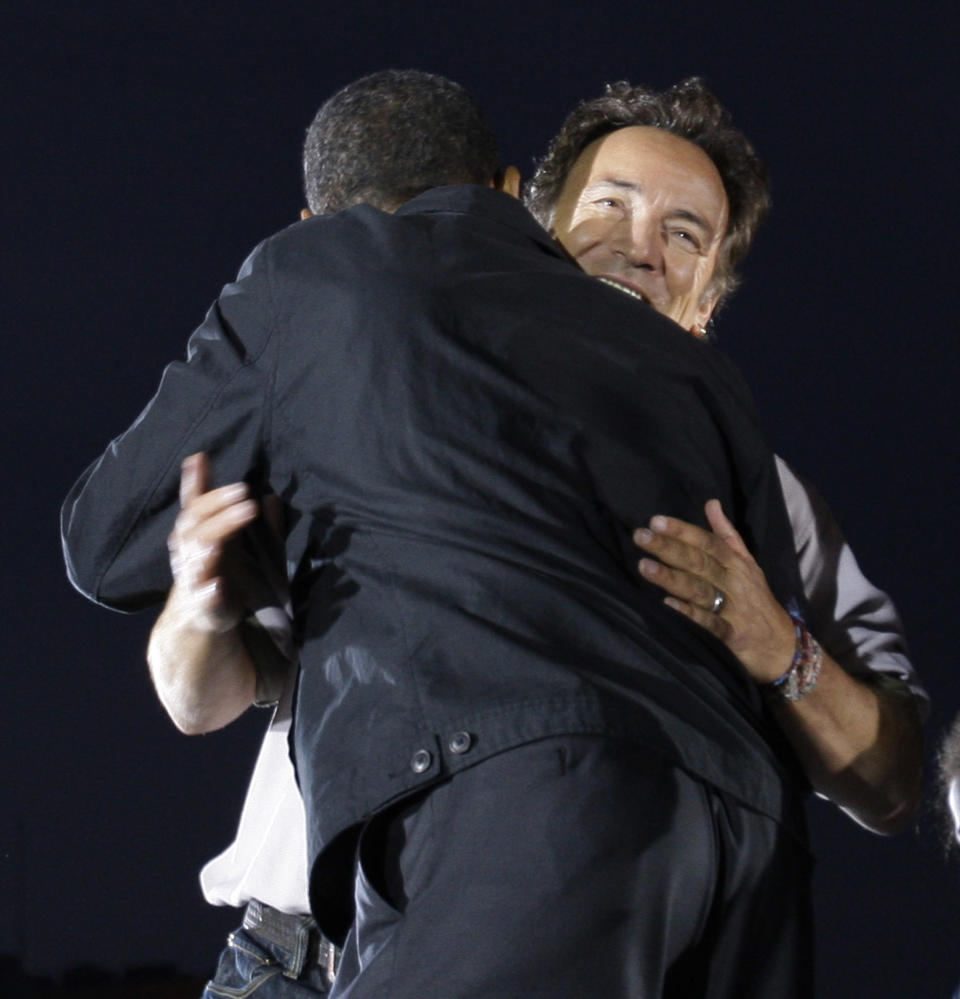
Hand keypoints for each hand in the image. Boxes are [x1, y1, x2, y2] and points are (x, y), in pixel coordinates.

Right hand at [166, 453, 257, 633]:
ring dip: (215, 539)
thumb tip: (269, 493)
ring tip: (234, 524)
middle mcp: (190, 551)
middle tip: (243, 490)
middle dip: (218, 506)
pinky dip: (209, 590)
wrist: (201, 617)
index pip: (194, 503)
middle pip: (198, 523)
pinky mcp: (203, 604)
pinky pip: (203, 596)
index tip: (200, 458)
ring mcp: (195, 576)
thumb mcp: (233, 541)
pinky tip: (217, 584)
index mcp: (196, 533)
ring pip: (198, 555)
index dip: (195, 481)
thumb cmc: (220, 570)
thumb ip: (246, 519)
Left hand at [633, 499, 795, 682]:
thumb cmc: (757, 599)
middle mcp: (734, 582)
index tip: (655, 520)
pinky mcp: (732, 635)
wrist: (782, 646)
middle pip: (699, 562)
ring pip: (700, 590)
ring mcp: (733, 609)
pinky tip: (668, 604)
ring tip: (644, 566)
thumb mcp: (748, 563)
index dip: (682, 530)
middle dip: (669, 548)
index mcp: (737, 563)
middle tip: (640, 536)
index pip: (707, 542)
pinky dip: (690, 614)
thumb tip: (711, 502)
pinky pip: (709, 623)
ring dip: (672, 578)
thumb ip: (726, 534)